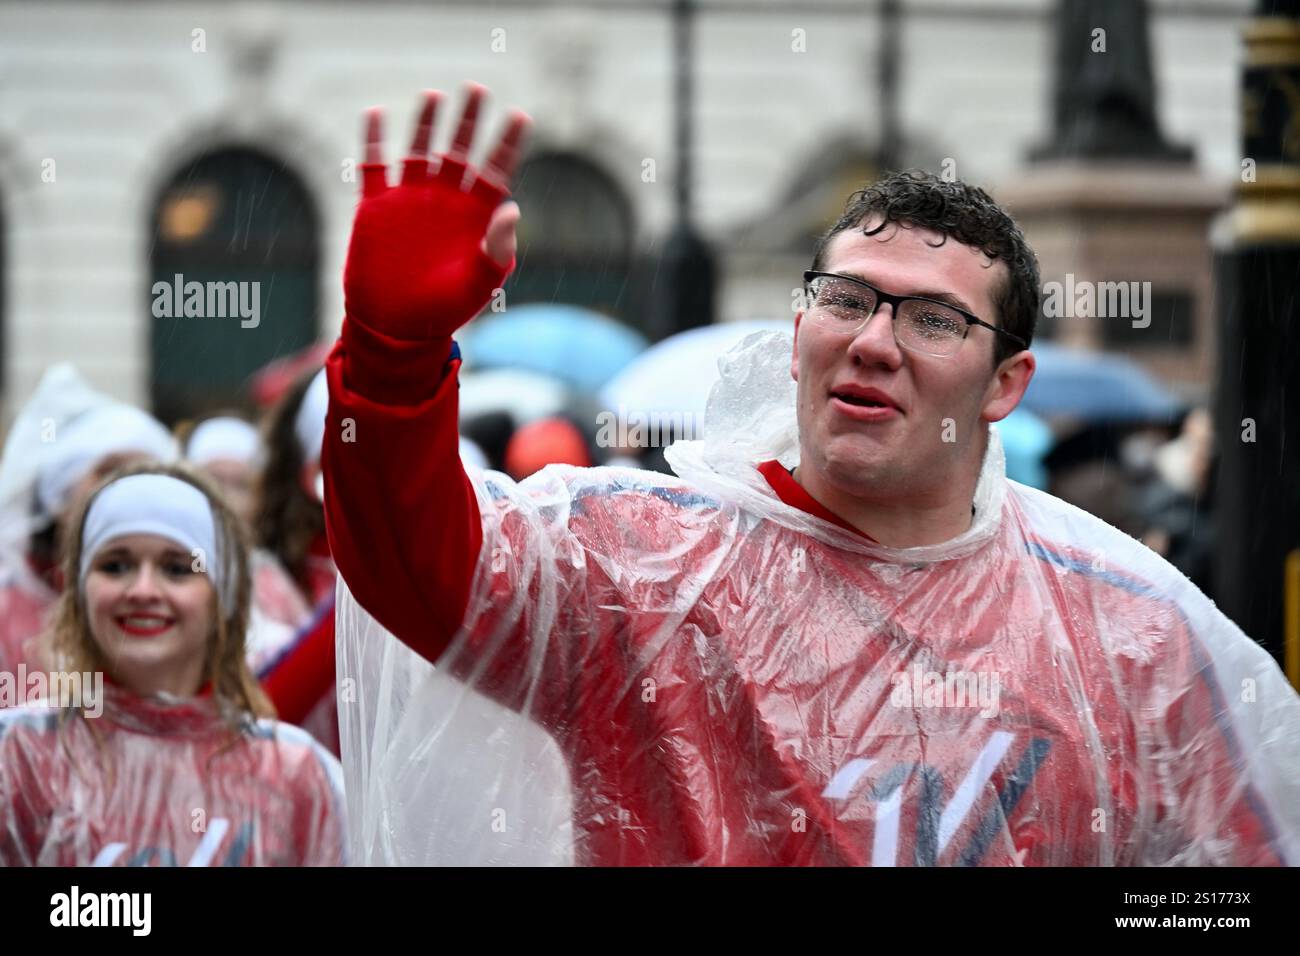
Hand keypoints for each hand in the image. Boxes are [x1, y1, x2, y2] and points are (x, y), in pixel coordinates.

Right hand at [343, 84, 530, 340]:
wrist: (398, 327)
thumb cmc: (447, 309)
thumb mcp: (480, 282)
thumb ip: (498, 247)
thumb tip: (514, 207)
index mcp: (475, 215)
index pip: (497, 170)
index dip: (509, 143)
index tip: (521, 116)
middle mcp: (445, 200)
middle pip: (460, 149)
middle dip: (469, 120)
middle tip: (478, 88)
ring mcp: (410, 200)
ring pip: (419, 150)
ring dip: (425, 123)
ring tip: (433, 95)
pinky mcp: (377, 207)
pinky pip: (375, 166)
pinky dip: (373, 141)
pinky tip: (374, 114)